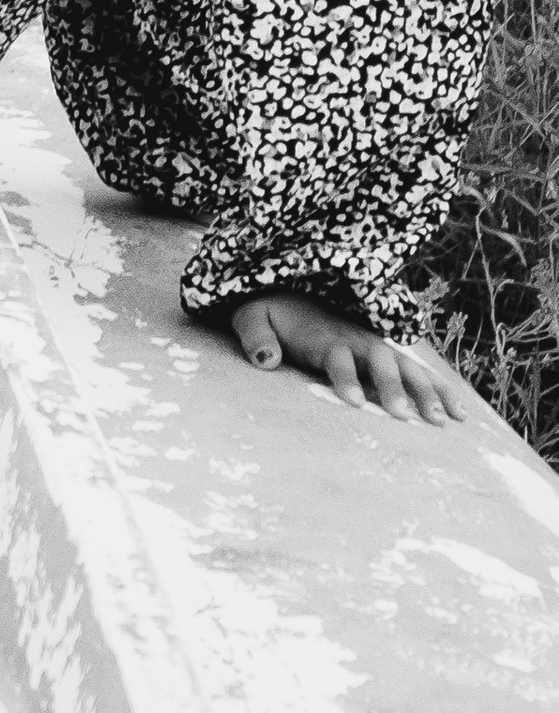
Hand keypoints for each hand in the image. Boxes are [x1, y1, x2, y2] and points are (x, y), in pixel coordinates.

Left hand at [229, 289, 465, 423]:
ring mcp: (377, 346)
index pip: (337, 357)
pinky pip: (420, 371)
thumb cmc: (270, 313)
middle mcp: (357, 340)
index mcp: (325, 336)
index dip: (345, 377)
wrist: (292, 292)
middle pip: (380, 364)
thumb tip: (265, 358)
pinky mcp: (388, 353)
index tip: (352, 401)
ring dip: (427, 392)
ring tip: (444, 421)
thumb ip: (256, 337)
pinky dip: (441, 389)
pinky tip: (460, 414)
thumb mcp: (252, 318)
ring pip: (407, 368)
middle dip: (393, 389)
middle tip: (405, 418)